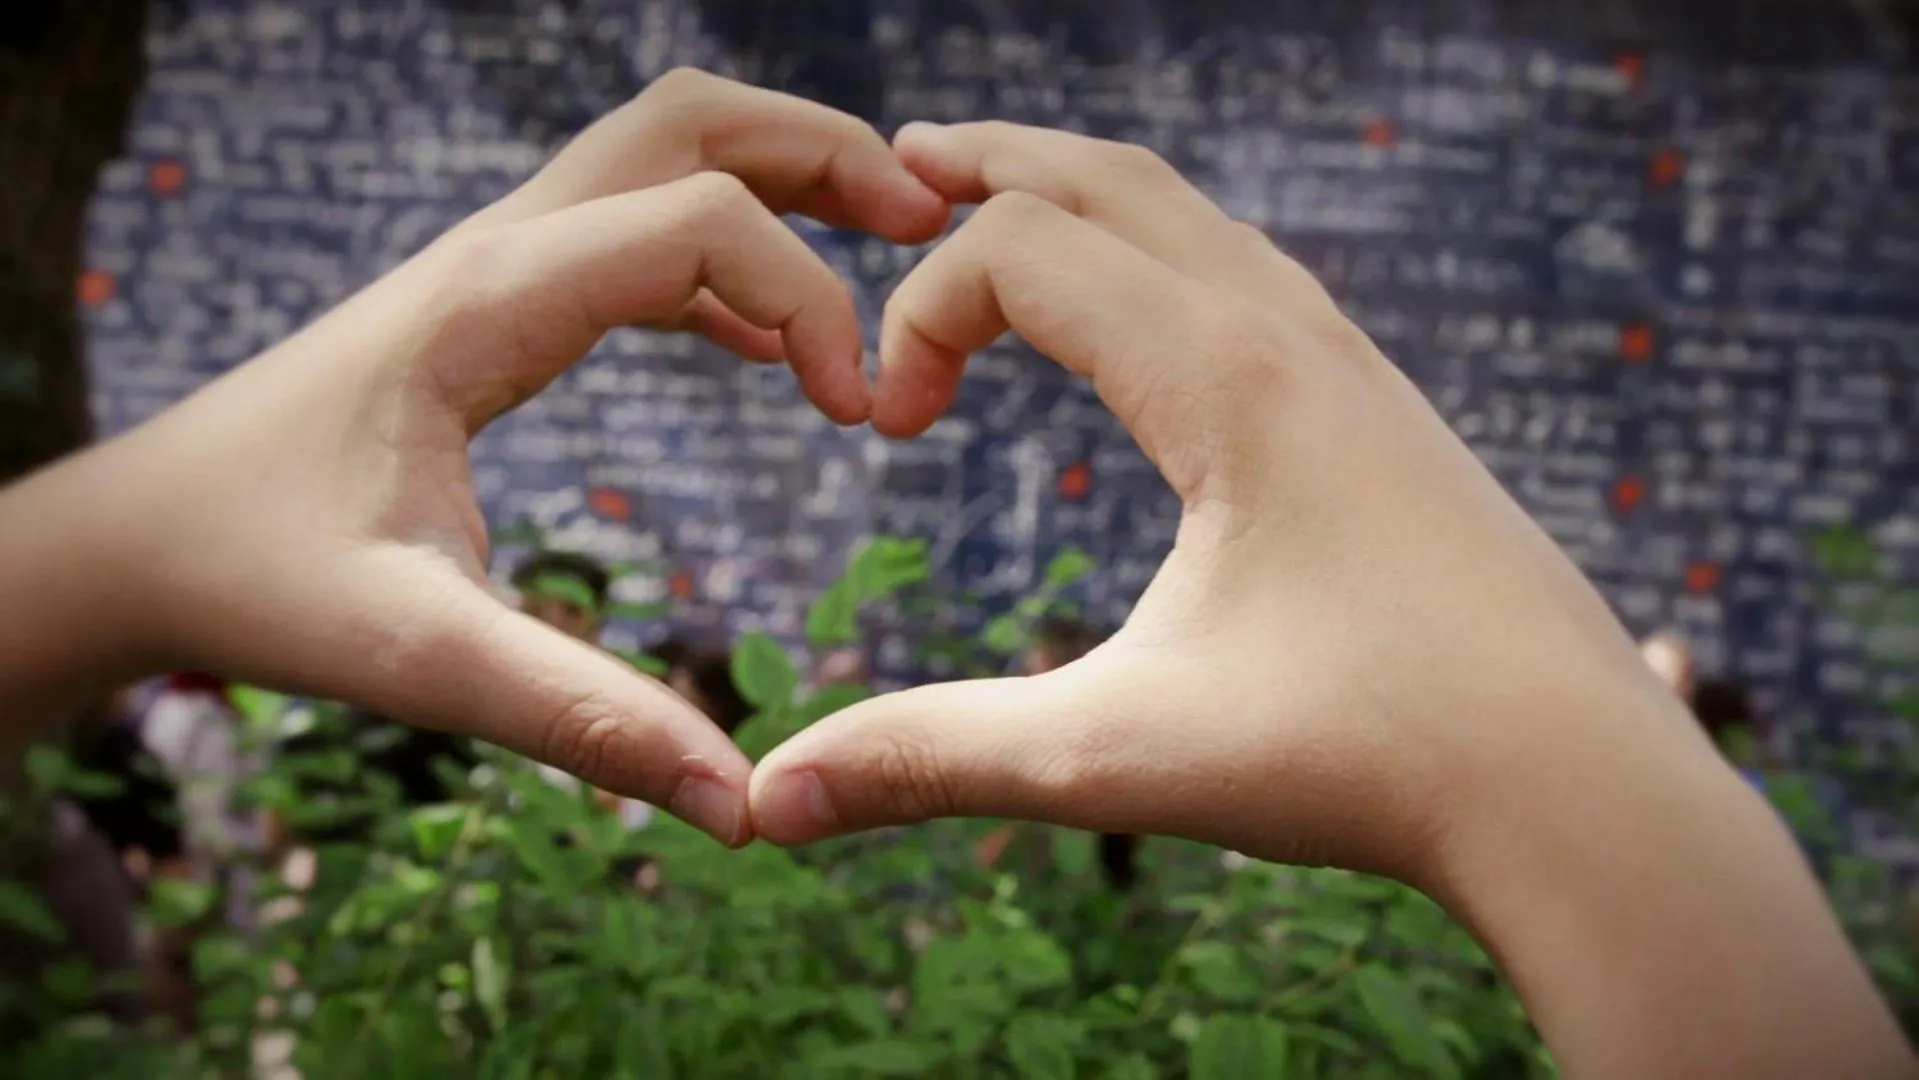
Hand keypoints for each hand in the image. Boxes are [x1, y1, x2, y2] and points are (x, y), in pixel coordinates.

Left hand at [0, 71, 947, 845]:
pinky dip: (725, 262)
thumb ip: (578, 719)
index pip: (702, 220)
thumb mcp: (415, 656)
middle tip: (928, 223)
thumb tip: (736, 805)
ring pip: (663, 157)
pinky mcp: (497, 307)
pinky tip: (766, 352)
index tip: (856, 419)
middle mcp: (501, 251)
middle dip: (821, 151)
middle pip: (689, 121)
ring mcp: (498, 267)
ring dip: (779, 183)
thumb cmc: (262, 579)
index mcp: (493, 300)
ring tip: (887, 252)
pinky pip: (636, 240)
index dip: (811, 299)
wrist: (145, 538)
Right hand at [750, 118, 1679, 880]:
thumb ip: (932, 758)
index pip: (1018, 251)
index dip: (917, 317)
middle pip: (1109, 179)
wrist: (1582, 786)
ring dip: (1082, 199)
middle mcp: (1292, 336)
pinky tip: (1150, 321)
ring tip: (1003, 207)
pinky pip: (1253, 276)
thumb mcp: (1118, 753)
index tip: (888, 433)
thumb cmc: (1369, 759)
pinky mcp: (1384, 413)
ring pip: (1193, 218)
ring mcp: (1352, 365)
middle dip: (989, 166)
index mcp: (1223, 377)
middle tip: (895, 168)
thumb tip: (766, 806)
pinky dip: (1160, 255)